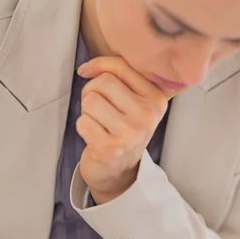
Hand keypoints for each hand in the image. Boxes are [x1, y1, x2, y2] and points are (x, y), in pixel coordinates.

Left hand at [76, 57, 168, 203]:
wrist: (120, 172)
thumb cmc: (122, 131)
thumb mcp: (133, 101)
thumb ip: (118, 77)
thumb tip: (86, 68)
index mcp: (156, 99)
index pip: (121, 67)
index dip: (98, 66)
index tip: (88, 72)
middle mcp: (147, 117)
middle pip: (103, 82)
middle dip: (91, 91)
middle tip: (97, 108)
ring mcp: (130, 134)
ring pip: (91, 100)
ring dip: (87, 111)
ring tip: (98, 123)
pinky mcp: (110, 149)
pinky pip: (83, 121)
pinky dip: (83, 127)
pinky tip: (94, 136)